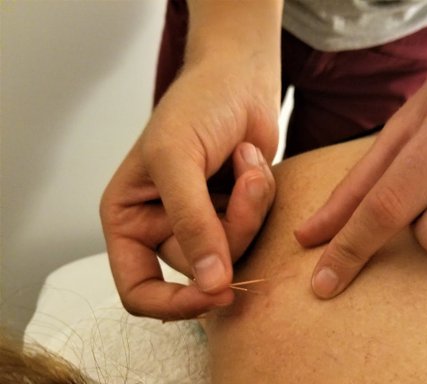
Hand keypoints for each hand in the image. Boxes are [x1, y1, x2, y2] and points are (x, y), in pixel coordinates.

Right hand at [100, 56, 278, 319]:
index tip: (215, 292)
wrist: (238, 78)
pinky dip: (262, 196)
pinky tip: (251, 160)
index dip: (174, 304)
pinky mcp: (236, 213)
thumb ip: (191, 223)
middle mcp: (162, 227)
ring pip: (235, 252)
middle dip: (231, 227)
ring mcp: (203, 223)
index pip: (138, 290)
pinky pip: (258, 229)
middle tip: (244, 179)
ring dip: (251, 206)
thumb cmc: (195, 107)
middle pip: (201, 272)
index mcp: (129, 218)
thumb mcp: (177, 160)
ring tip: (246, 159)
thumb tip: (210, 285)